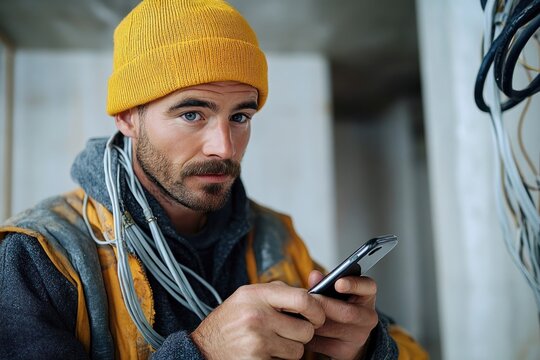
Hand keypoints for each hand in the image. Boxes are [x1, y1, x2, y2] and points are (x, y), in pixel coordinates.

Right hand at [191, 281, 325, 359]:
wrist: (204, 347)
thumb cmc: (229, 320)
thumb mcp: (247, 296)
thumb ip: (277, 292)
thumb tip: (311, 294)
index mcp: (257, 294)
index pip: (302, 298)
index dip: (317, 309)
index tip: (317, 315)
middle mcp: (258, 315)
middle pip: (305, 329)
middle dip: (303, 334)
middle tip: (291, 331)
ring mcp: (258, 340)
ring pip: (298, 350)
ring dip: (291, 348)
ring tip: (274, 341)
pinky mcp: (258, 359)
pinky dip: (279, 358)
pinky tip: (264, 351)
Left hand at [305, 271, 378, 359]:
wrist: (349, 334)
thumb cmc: (340, 305)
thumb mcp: (336, 291)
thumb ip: (324, 282)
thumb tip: (314, 276)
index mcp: (367, 296)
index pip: (368, 287)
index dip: (353, 284)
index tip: (338, 283)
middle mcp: (368, 317)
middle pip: (347, 313)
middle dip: (324, 305)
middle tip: (307, 299)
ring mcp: (359, 336)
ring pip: (332, 329)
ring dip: (313, 320)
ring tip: (300, 312)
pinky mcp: (346, 351)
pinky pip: (322, 343)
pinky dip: (308, 335)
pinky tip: (301, 327)